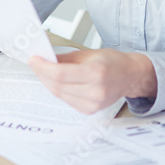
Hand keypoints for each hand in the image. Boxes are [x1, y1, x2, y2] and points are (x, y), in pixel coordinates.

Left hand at [28, 49, 156, 114]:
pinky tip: (56, 82)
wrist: (129, 76)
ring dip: (48, 83)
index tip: (34, 60)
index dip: (43, 68)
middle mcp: (95, 91)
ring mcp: (93, 104)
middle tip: (35, 65)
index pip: (60, 74)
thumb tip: (44, 59)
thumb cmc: (112, 62)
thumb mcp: (88, 53)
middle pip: (58, 86)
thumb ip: (65, 58)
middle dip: (42, 74)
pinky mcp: (90, 110)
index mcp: (96, 73)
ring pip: (60, 95)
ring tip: (43, 72)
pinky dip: (58, 91)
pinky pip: (67, 100)